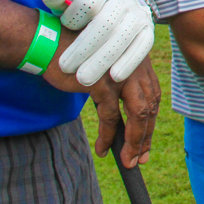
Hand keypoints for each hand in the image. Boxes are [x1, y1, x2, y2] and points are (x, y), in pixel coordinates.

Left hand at [42, 0, 154, 84]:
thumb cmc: (85, 3)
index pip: (88, 2)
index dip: (75, 17)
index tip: (63, 28)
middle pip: (105, 24)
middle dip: (84, 48)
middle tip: (64, 68)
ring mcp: (138, 14)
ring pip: (123, 37)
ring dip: (103, 60)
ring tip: (84, 80)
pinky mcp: (148, 29)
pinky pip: (142, 46)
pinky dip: (129, 62)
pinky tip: (114, 77)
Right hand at [42, 29, 161, 167]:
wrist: (51, 43)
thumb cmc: (77, 56)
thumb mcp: (106, 67)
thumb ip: (119, 85)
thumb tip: (125, 122)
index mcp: (138, 58)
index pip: (153, 94)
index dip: (151, 120)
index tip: (146, 141)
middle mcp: (135, 64)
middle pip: (150, 106)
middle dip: (146, 135)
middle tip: (141, 157)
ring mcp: (121, 74)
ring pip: (138, 114)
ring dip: (134, 141)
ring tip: (127, 160)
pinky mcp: (103, 84)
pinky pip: (111, 118)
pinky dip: (108, 137)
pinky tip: (103, 149)